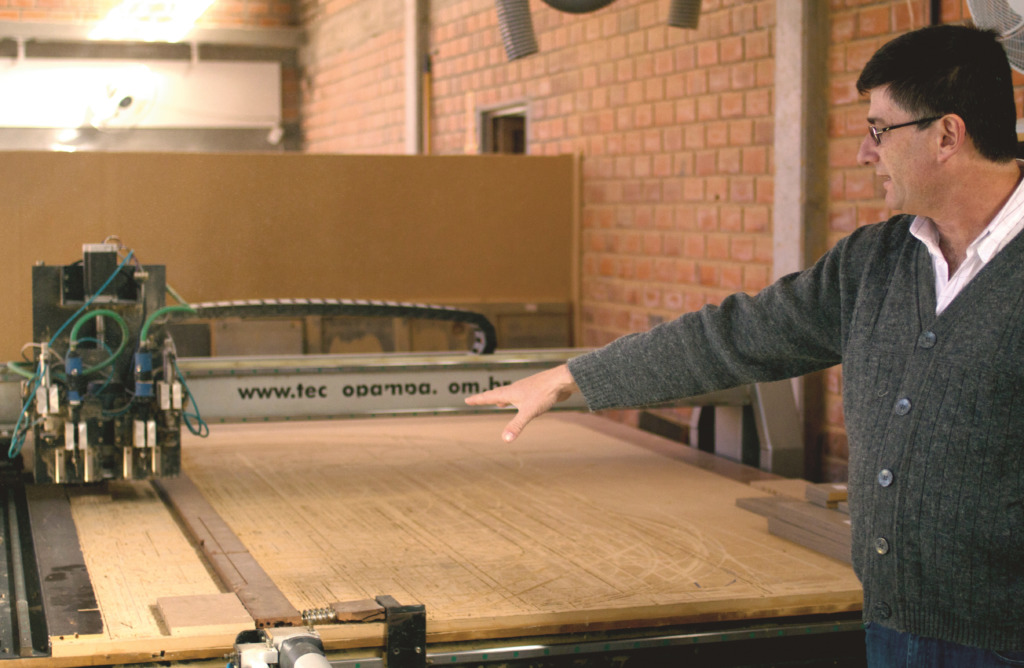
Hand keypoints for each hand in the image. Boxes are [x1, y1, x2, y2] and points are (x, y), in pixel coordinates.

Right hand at [464, 363, 578, 441]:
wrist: (561, 380)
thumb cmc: (544, 393)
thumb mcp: (529, 412)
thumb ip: (516, 426)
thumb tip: (505, 440)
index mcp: (510, 393)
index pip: (489, 397)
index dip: (478, 400)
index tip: (467, 400)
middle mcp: (516, 389)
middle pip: (497, 394)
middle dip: (486, 398)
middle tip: (478, 399)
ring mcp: (526, 389)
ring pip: (510, 393)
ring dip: (501, 398)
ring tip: (498, 402)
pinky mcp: (536, 391)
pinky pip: (521, 395)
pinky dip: (515, 398)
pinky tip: (522, 401)